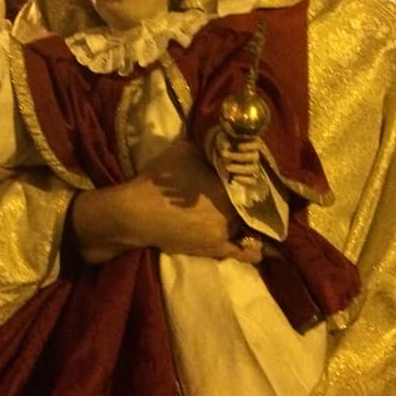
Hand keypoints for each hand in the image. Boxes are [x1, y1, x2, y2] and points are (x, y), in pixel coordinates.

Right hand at [71, 138, 259, 263]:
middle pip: (246, 201)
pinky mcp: (214, 249)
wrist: (137, 213)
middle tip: (240, 189)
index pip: (249, 179)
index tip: (246, 170)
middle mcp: (232, 211)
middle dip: (244, 195)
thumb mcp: (184, 150)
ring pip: (243, 223)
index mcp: (227, 186)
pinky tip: (259, 249)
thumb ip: (207, 147)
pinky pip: (240, 252)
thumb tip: (220, 143)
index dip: (248, 175)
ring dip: (243, 217)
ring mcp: (225, 233)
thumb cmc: (160, 182)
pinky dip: (251, 251)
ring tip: (245, 212)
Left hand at [213, 130, 259, 185]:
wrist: (222, 152)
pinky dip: (243, 180)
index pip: (257, 145)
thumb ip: (224, 142)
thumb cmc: (224, 142)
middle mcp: (254, 154)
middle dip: (239, 157)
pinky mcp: (249, 176)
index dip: (249, 146)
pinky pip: (252, 180)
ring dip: (240, 169)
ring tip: (227, 167)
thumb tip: (226, 148)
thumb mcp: (222, 138)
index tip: (238, 147)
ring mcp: (253, 165)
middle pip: (254, 157)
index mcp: (252, 143)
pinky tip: (232, 179)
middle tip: (224, 156)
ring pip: (254, 168)